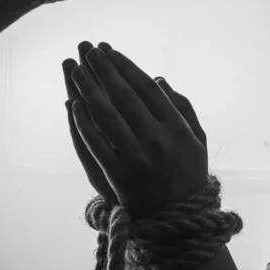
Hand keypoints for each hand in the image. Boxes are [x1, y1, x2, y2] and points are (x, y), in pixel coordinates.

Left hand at [64, 42, 207, 218]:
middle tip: (88, 51)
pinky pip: (95, 144)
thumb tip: (158, 79)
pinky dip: (82, 123)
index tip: (110, 51)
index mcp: (178, 128)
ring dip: (88, 90)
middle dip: (103, 70)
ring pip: (106, 116)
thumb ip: (182, 107)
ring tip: (74, 70)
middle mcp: (157, 140)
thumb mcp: (197, 139)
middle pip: (124, 96)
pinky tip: (72, 105)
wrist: (179, 218)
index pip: (147, 88)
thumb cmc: (190, 173)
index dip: (126, 67)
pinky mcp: (118, 175)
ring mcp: (136, 157)